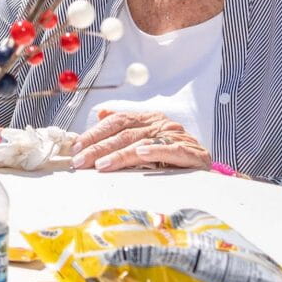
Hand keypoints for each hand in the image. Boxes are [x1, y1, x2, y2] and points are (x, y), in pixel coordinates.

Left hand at [71, 107, 211, 172]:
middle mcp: (161, 124)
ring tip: (101, 164)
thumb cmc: (171, 155)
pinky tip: (140, 155)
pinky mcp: (193, 153)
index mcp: (148, 119)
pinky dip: (156, 151)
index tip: (76, 146)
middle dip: (99, 147)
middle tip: (81, 160)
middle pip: (125, 133)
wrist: (205, 167)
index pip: (117, 122)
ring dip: (120, 154)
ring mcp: (177, 137)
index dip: (95, 133)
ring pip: (143, 143)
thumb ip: (125, 128)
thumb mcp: (146, 139)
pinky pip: (172, 150)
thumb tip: (101, 114)